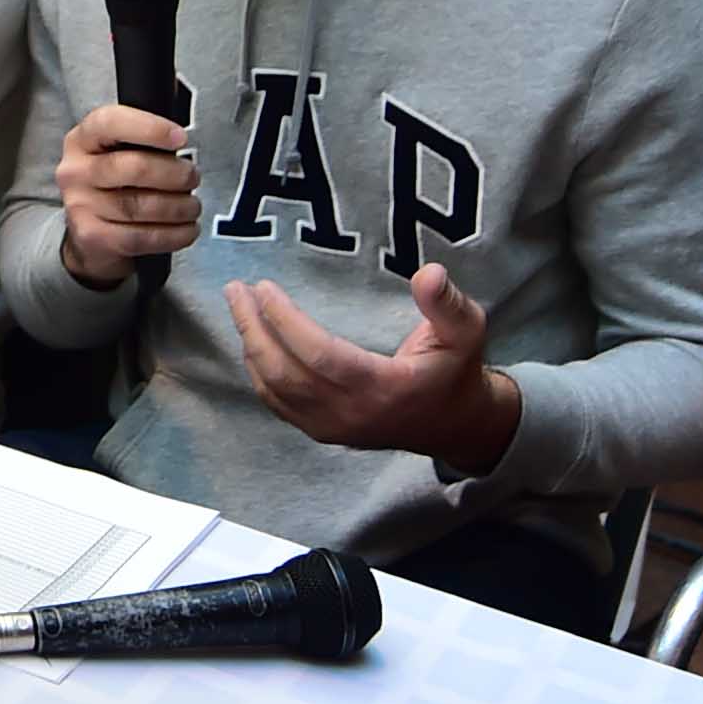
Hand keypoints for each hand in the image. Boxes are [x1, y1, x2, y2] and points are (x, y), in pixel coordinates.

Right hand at [53, 101, 197, 287]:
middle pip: (133, 167)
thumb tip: (183, 147)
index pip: (110, 123)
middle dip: (174, 174)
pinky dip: (172, 234)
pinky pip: (140, 236)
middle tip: (193, 177)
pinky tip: (186, 230)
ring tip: (192, 206)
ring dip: (178, 207)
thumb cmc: (114, 186)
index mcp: (83, 140)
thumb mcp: (118, 153)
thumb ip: (144, 144)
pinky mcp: (92, 237)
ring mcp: (80, 206)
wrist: (91, 235)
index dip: (149, 128)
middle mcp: (76, 171)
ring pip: (139, 205)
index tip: (180, 138)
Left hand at [227, 266, 517, 469]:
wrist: (454, 424)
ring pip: (275, 391)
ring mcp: (333, 428)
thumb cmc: (456, 370)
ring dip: (250, 346)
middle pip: (284, 373)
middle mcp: (351, 414)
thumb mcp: (466, 331)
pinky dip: (258, 371)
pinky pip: (278, 404)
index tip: (264, 287)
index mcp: (382, 388)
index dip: (286, 321)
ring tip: (238, 306)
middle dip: (253, 328)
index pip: (319, 355)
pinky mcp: (323, 431)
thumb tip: (429, 273)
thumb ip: (447, 303)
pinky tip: (251, 340)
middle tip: (236, 290)